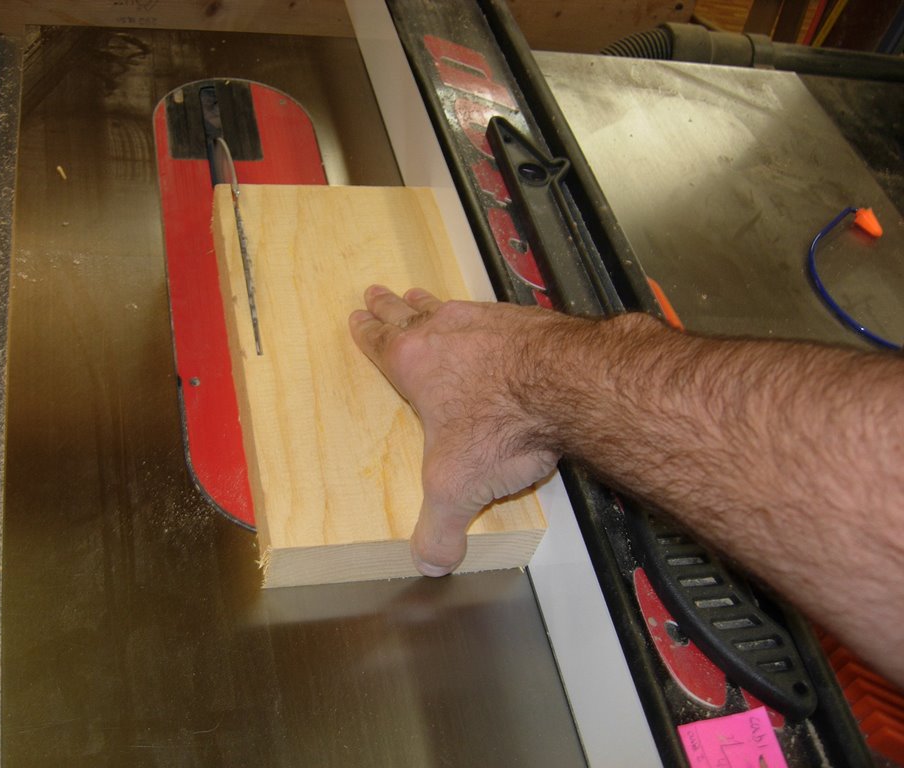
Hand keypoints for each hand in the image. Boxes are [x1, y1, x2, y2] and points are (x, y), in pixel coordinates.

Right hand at [348, 285, 562, 576]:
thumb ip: (439, 528)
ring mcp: (486, 320)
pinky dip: (486, 314)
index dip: (366, 331)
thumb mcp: (458, 489)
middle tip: (377, 292)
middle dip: (390, 306)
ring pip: (448, 306)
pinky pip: (494, 311)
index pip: (380, 344)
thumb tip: (430, 563)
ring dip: (432, 302)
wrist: (566, 383)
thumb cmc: (501, 427)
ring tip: (421, 295)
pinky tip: (494, 319)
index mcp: (414, 365)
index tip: (358, 316)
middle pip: (407, 313)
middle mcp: (445, 333)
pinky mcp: (525, 319)